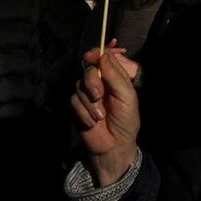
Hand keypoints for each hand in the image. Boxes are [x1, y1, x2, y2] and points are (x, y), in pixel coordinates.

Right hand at [72, 47, 140, 185]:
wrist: (114, 146)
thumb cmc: (126, 120)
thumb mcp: (126, 96)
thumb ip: (115, 75)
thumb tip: (102, 55)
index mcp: (115, 78)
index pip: (103, 59)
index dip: (96, 55)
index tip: (90, 55)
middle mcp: (101, 84)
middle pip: (88, 70)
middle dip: (92, 82)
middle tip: (98, 96)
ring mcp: (88, 95)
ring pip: (79, 86)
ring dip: (90, 103)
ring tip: (100, 117)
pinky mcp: (78, 107)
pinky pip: (74, 101)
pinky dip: (83, 112)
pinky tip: (92, 123)